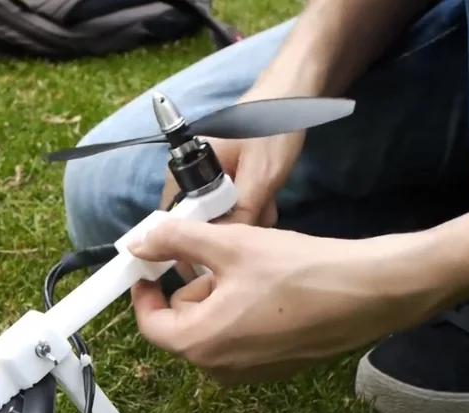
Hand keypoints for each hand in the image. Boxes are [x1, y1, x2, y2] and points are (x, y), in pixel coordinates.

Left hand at [126, 218, 450, 385]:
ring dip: (221, 298)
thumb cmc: (299, 270)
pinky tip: (274, 289)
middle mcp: (221, 369)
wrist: (369, 293)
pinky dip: (245, 313)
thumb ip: (177, 241)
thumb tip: (139, 242)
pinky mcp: (277, 369)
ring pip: (215, 331)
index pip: (151, 324)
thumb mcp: (231, 245)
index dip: (145, 291)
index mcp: (201, 344)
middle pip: (184, 326)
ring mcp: (251, 373)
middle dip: (194, 288)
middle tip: (220, 255)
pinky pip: (242, 340)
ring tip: (253, 269)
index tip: (150, 265)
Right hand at [159, 101, 305, 280]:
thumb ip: (242, 213)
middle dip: (229, 229)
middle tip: (256, 219)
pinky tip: (268, 200)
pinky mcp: (226, 178)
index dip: (193, 244)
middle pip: (200, 222)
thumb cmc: (272, 128)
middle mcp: (191, 175)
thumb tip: (225, 249)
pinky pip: (232, 205)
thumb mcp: (260, 176)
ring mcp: (208, 177)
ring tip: (267, 206)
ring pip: (219, 216)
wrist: (291, 96)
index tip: (215, 261)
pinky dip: (250, 207)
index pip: (176, 221)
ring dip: (244, 217)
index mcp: (186, 170)